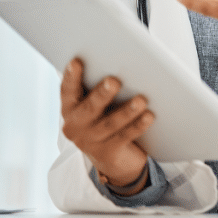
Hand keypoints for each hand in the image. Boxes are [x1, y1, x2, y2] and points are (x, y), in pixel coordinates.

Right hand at [60, 59, 152, 193]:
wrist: (112, 156)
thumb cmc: (105, 117)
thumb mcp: (98, 103)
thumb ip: (100, 87)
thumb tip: (120, 62)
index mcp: (70, 109)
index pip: (67, 91)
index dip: (71, 77)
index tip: (76, 62)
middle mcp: (75, 126)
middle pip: (90, 108)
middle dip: (102, 94)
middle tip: (114, 81)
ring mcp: (90, 142)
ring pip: (110, 123)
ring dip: (126, 111)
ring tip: (141, 100)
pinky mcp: (107, 153)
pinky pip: (124, 136)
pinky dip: (137, 125)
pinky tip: (149, 116)